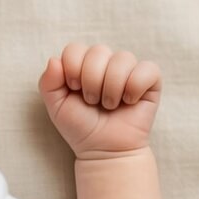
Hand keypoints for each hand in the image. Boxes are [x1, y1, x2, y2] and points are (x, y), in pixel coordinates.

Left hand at [38, 44, 160, 158]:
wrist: (103, 149)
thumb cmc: (80, 128)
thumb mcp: (56, 107)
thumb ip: (48, 83)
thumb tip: (54, 59)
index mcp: (82, 64)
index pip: (75, 49)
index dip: (73, 69)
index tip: (74, 90)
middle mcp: (106, 62)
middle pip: (98, 51)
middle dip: (92, 82)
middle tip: (92, 102)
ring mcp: (129, 69)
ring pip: (122, 58)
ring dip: (111, 88)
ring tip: (109, 106)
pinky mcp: (150, 79)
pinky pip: (146, 69)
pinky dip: (134, 88)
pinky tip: (129, 102)